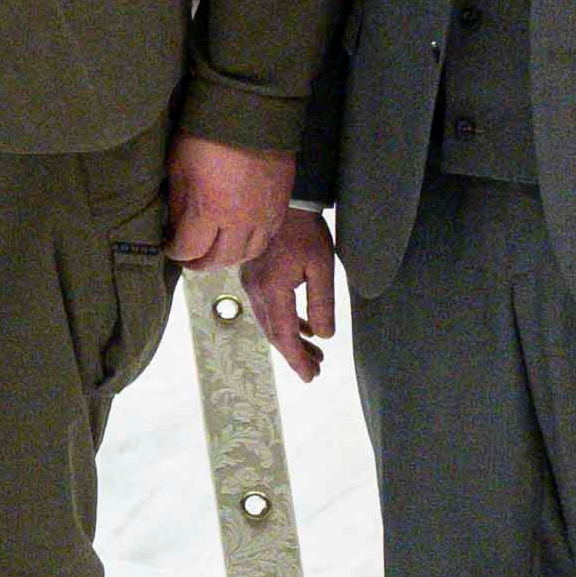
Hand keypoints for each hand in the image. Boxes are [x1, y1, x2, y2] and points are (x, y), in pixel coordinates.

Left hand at [164, 133, 296, 276]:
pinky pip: (267, 239)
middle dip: (200, 263)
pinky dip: (251, 245)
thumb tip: (176, 227)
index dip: (175, 253)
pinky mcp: (280, 206)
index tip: (169, 247)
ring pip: (247, 254)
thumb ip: (178, 204)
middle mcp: (240, 220)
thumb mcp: (178, 168)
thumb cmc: (206, 135)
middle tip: (189, 257)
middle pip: (220, 260)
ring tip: (215, 250)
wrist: (250, 111)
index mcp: (210, 210)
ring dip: (228, 258)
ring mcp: (264, 215)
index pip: (190, 250)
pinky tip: (240, 238)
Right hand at [241, 204, 341, 379]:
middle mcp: (256, 290)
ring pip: (269, 322)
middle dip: (294, 354)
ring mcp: (251, 283)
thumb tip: (324, 335)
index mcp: (272, 290)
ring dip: (290, 340)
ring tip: (313, 353)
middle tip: (314, 370)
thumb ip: (322, 304)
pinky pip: (267, 308)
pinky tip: (301, 328)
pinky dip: (284, 322)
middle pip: (273, 333)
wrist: (285, 201)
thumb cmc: (305, 231)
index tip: (310, 376)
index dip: (296, 358)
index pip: (283, 335)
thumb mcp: (321, 267)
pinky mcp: (253, 275)